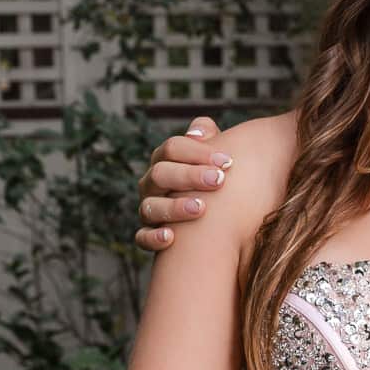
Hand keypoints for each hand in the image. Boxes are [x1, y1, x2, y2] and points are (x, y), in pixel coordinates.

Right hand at [135, 114, 231, 251]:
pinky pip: (142, 238)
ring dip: (174, 207)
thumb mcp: (214, 158)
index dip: (198, 152)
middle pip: (160, 174)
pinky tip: (170, 237)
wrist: (212, 219)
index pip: (173, 148)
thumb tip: (199, 132)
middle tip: (218, 180)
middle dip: (189, 176)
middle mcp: (152, 184)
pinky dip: (153, 238)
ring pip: (150, 206)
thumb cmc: (214, 180)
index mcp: (166, 161)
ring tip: (201, 208)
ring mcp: (149, 210)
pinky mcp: (149, 235)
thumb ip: (209, 139)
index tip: (228, 161)